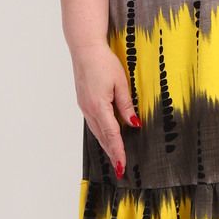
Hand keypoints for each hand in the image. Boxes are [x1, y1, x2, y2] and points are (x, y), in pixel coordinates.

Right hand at [73, 42, 139, 177]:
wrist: (85, 49)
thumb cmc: (104, 62)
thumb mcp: (121, 83)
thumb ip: (126, 105)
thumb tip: (134, 124)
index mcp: (99, 106)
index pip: (111, 134)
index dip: (118, 151)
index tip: (122, 166)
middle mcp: (89, 109)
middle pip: (102, 137)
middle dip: (111, 154)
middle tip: (119, 170)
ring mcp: (84, 106)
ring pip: (97, 132)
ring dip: (106, 145)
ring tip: (114, 158)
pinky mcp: (84, 102)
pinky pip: (93, 123)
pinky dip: (101, 134)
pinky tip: (106, 138)